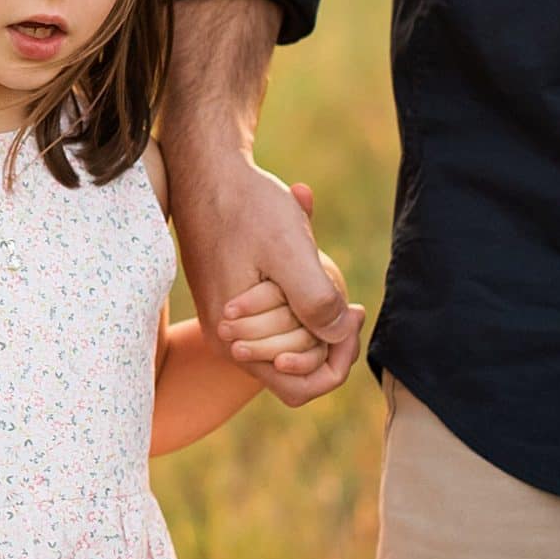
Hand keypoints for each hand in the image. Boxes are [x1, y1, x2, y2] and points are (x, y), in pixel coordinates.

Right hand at [216, 200, 362, 379]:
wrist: (205, 172)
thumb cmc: (246, 207)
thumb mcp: (289, 250)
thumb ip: (316, 301)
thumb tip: (341, 335)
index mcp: (236, 339)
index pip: (299, 386)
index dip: (337, 360)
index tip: (354, 313)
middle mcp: (227, 339)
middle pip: (297, 365)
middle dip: (327, 334)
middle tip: (341, 287)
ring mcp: (227, 322)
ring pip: (288, 340)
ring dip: (313, 313)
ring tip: (319, 266)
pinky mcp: (231, 302)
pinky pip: (276, 317)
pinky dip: (298, 295)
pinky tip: (304, 256)